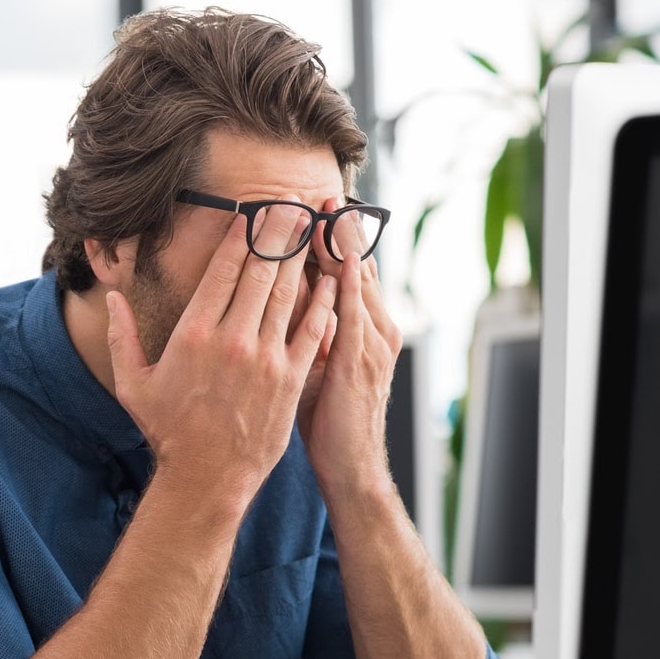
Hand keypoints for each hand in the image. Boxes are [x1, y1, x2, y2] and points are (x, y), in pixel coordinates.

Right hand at [106, 210, 336, 511]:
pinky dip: (323, 301)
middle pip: (261, 271)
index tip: (253, 210)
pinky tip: (331, 279)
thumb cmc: (168, 431)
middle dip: (278, 232)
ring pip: (289, 293)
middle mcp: (232, 339)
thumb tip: (112, 297)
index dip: (241, 235)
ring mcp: (265, 358)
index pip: (223, 269)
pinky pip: (311, 330)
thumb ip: (121, 336)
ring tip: (313, 226)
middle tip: (291, 202)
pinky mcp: (290, 378)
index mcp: (194, 333)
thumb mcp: (133, 383)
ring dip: (302, 256)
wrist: (207, 477)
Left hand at [295, 196, 402, 502]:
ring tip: (327, 208)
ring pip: (357, 281)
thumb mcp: (320, 368)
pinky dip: (344, 281)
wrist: (351, 468)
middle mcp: (375, 328)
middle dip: (339, 229)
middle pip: (356, 266)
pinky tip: (335, 257)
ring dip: (341, 244)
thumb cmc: (330, 421)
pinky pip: (351, 311)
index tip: (314, 207)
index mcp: (365, 329)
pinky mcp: (360, 360)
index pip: (348, 272)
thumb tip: (285, 303)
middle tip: (321, 191)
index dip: (333, 238)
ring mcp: (371, 342)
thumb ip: (311, 333)